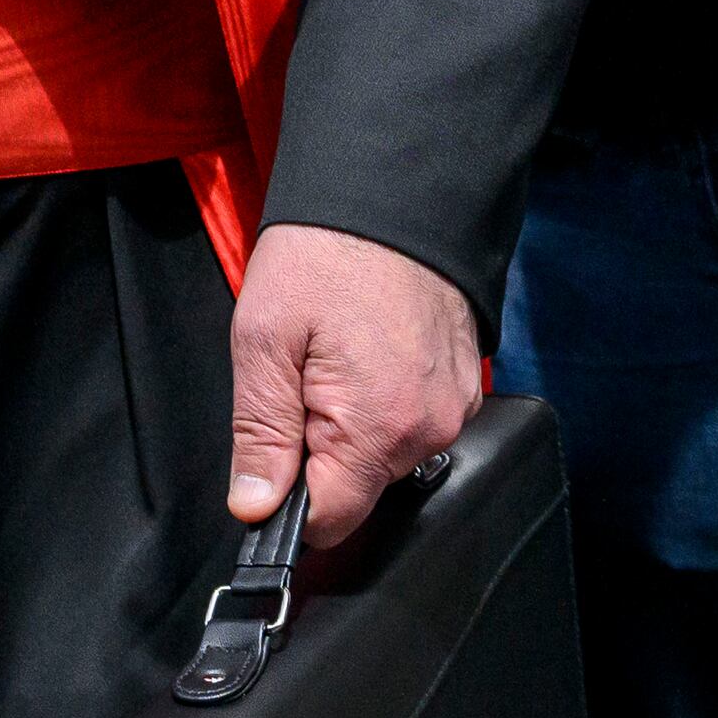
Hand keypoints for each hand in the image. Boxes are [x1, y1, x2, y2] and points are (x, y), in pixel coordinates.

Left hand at [226, 223, 485, 544]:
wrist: (392, 196)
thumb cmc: (326, 255)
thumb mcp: (264, 338)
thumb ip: (260, 433)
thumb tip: (254, 507)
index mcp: (378, 427)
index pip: (331, 521)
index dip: (288, 500)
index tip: (271, 456)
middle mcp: (429, 429)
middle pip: (357, 487)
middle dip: (318, 448)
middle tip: (302, 375)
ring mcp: (453, 409)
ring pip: (383, 456)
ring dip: (350, 423)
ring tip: (336, 354)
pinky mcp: (464, 388)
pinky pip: (412, 423)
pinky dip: (382, 401)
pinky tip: (366, 349)